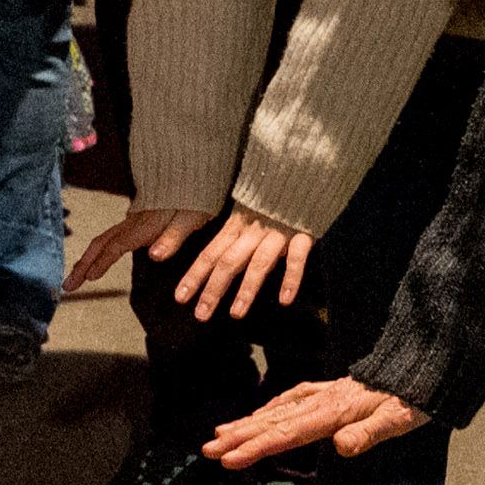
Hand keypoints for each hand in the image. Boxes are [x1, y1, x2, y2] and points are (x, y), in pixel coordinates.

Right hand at [66, 202, 212, 290]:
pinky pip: (108, 238)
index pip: (116, 246)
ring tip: (73, 279)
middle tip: (67, 286)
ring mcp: (131, 221)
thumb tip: (154, 255)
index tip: (89, 278)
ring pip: (101, 241)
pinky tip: (93, 261)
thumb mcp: (190, 219)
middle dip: (82, 265)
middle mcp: (132, 224)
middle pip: (100, 244)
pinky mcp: (134, 221)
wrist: (190, 175)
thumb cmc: (193, 200)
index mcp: (143, 226)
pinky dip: (95, 252)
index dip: (102, 262)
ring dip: (85, 260)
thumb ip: (173, 237)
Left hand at [171, 205, 312, 321]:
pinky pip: (297, 257)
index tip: (180, 298)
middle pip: (228, 262)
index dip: (194, 276)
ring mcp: (278, 231)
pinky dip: (291, 278)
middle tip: (200, 315)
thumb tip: (216, 260)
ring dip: (246, 289)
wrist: (303, 169)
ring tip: (235, 314)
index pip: (210, 253)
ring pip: (258, 262)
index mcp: (236, 225)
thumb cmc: (273, 193)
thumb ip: (234, 232)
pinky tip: (285, 299)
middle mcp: (253, 230)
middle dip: (213, 289)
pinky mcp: (303, 232)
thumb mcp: (247, 208)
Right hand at [209, 376, 425, 470]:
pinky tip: (260, 415)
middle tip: (209, 449)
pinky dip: (269, 409)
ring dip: (248, 422)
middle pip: (273, 421)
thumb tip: (341, 446)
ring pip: (277, 410)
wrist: (420, 369)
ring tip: (220, 433)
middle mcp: (322, 401)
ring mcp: (323, 394)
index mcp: (333, 411)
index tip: (229, 458)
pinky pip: (289, 400)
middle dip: (239, 436)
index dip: (256, 447)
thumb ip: (370, 432)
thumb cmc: (411, 399)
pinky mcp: (329, 392)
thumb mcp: (398, 419)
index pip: (287, 433)